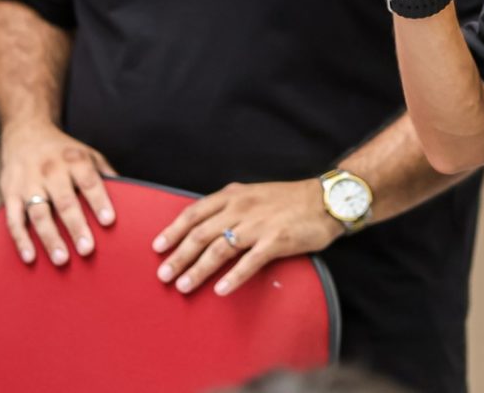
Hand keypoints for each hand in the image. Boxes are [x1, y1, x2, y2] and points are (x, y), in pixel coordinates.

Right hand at [0, 120, 117, 266]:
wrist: (26, 134)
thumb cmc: (63, 151)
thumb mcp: (88, 154)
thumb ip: (107, 175)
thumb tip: (132, 196)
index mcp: (74, 160)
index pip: (90, 182)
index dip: (99, 201)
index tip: (108, 221)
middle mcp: (51, 170)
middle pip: (64, 201)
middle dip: (76, 226)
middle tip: (87, 249)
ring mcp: (28, 182)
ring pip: (39, 213)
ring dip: (50, 238)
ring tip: (62, 259)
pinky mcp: (9, 193)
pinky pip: (14, 219)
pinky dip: (21, 239)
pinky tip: (30, 257)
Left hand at [151, 180, 344, 296]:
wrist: (326, 200)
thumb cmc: (288, 200)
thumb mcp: (253, 194)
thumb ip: (229, 207)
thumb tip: (203, 227)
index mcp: (234, 195)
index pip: (194, 213)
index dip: (173, 230)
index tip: (157, 247)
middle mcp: (241, 208)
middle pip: (201, 234)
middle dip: (178, 256)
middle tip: (163, 276)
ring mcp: (258, 225)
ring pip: (219, 249)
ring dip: (197, 269)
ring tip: (183, 286)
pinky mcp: (276, 241)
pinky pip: (249, 262)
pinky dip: (232, 277)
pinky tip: (220, 290)